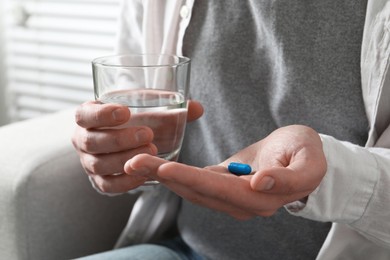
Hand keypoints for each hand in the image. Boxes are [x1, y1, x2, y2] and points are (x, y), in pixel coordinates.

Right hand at [71, 100, 202, 191]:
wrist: (126, 141)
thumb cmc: (136, 121)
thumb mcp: (149, 111)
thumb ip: (171, 109)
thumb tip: (198, 108)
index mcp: (88, 116)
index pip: (84, 115)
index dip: (102, 114)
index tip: (126, 112)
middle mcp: (82, 140)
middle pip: (92, 142)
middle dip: (120, 139)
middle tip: (148, 134)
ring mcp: (88, 163)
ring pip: (99, 165)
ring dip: (125, 160)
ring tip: (152, 151)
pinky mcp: (99, 181)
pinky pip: (108, 185)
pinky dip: (125, 181)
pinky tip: (144, 174)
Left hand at [124, 125, 326, 218]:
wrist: (300, 153)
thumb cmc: (307, 151)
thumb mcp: (309, 160)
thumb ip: (290, 177)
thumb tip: (259, 184)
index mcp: (262, 198)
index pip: (221, 190)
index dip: (192, 180)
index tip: (164, 168)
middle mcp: (242, 203)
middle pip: (198, 191)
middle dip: (165, 177)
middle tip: (133, 162)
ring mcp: (231, 197)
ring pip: (192, 189)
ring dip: (162, 176)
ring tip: (135, 161)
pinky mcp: (223, 186)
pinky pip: (195, 182)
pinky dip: (173, 175)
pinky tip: (153, 166)